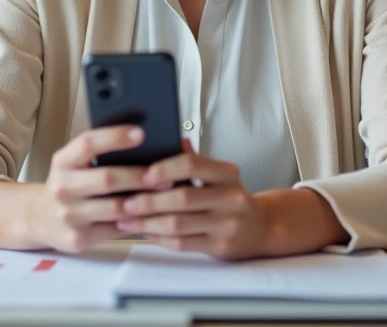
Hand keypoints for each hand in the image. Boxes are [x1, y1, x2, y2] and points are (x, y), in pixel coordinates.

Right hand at [23, 126, 155, 253]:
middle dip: (139, 176)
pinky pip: (116, 229)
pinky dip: (136, 222)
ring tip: (165, 195)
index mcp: (63, 161)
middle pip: (107, 178)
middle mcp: (62, 187)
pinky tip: (150, 215)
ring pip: (116, 208)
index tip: (140, 133)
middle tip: (165, 175)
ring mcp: (69, 215)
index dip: (115, 137)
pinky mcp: (78, 239)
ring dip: (144, 202)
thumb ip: (99, 154)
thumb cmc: (69, 183)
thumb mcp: (74, 163)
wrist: (38, 217)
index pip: (88, 143)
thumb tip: (143, 143)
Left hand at [115, 139, 268, 260]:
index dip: (164, 169)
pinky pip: (183, 243)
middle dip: (149, 201)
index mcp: (226, 173)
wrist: (261, 228)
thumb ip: (193, 160)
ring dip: (148, 222)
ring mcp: (227, 224)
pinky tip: (146, 232)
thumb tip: (171, 139)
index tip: (142, 174)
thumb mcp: (218, 175)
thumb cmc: (228, 197)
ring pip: (179, 224)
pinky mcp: (221, 247)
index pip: (192, 164)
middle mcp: (230, 198)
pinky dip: (160, 238)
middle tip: (125, 202)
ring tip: (127, 219)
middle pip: (182, 197)